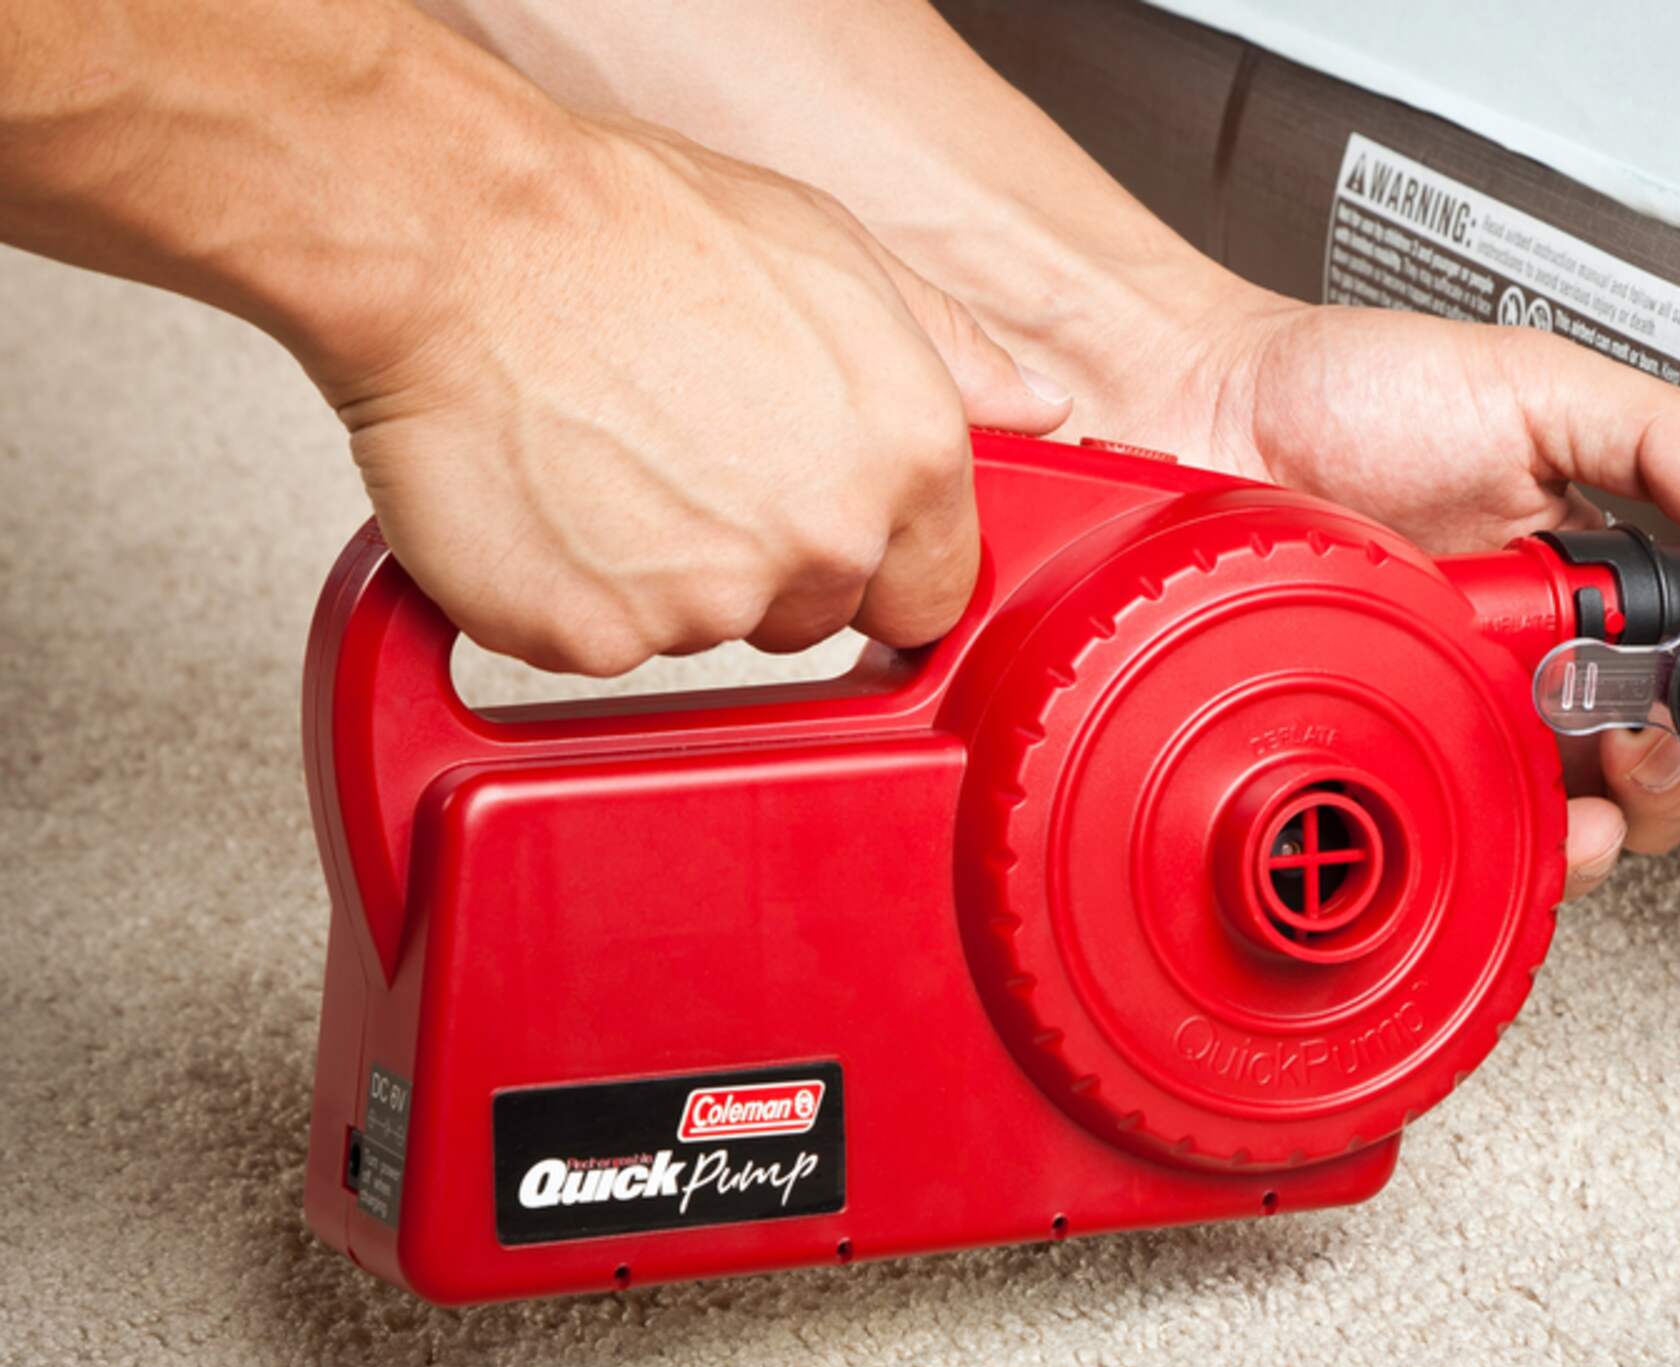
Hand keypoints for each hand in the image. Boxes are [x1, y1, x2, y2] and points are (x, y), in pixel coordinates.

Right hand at [312, 116, 1070, 673]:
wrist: (464, 237)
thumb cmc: (630, 226)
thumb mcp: (834, 253)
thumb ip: (950, 350)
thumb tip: (1034, 406)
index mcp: (907, 456)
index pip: (932, 592)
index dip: (875, 566)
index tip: (822, 533)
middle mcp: (826, 540)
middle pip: (814, 617)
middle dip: (761, 560)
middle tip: (684, 457)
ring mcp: (710, 600)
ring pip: (705, 631)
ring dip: (662, 575)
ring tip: (607, 457)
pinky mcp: (596, 637)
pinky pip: (598, 645)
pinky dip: (567, 594)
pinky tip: (550, 500)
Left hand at [1132, 295, 1679, 897]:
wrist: (1198, 411)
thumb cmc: (1346, 390)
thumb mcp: (1534, 384)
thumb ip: (1662, 435)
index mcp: (1589, 574)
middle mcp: (1531, 655)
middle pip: (1644, 766)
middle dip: (1666, 779)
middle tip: (1639, 743)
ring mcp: (1458, 709)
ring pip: (1558, 816)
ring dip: (1588, 825)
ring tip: (1574, 783)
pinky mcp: (1385, 747)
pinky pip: (1454, 822)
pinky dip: (1489, 834)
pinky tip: (1489, 799)